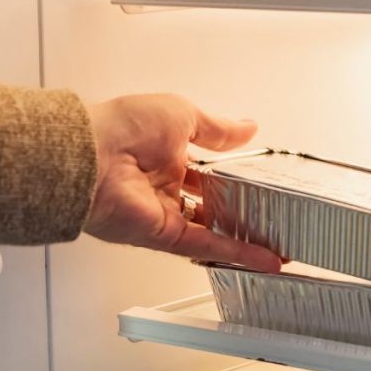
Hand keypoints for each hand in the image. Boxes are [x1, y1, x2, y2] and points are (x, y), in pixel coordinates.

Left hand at [84, 93, 280, 271]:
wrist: (92, 155)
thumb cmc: (124, 127)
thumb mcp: (183, 113)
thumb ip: (218, 129)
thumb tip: (246, 127)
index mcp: (167, 153)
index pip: (208, 169)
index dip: (234, 176)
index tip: (261, 181)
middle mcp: (164, 185)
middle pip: (212, 203)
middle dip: (243, 210)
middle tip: (275, 214)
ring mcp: (164, 212)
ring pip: (213, 230)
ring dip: (245, 238)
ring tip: (278, 242)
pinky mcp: (163, 235)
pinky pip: (205, 246)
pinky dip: (236, 252)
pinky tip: (263, 257)